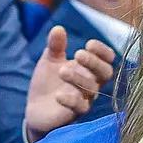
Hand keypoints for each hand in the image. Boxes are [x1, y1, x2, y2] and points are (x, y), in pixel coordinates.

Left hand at [25, 27, 117, 142]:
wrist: (35, 110)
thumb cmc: (48, 83)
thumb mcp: (50, 61)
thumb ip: (55, 46)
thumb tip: (58, 28)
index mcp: (89, 69)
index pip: (107, 59)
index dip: (102, 51)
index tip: (90, 43)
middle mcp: (91, 84)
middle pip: (106, 73)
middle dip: (94, 62)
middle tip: (78, 54)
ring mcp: (84, 100)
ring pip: (92, 89)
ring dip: (78, 78)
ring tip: (61, 71)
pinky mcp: (74, 114)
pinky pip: (80, 108)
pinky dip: (70, 100)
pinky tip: (58, 95)